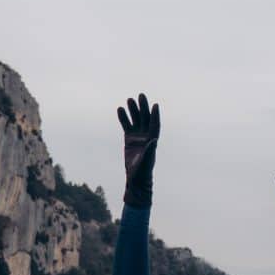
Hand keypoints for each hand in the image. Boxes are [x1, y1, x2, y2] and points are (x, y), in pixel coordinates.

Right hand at [117, 94, 159, 209]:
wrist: (135, 179)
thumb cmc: (142, 172)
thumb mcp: (146, 161)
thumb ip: (150, 150)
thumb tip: (154, 140)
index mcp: (152, 141)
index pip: (155, 125)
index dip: (155, 115)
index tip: (155, 105)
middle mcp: (146, 137)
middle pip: (145, 119)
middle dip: (143, 107)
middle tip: (141, 95)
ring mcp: (137, 137)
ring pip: (135, 120)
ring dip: (133, 110)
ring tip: (129, 99)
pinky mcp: (129, 139)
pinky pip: (126, 125)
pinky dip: (123, 118)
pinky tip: (120, 109)